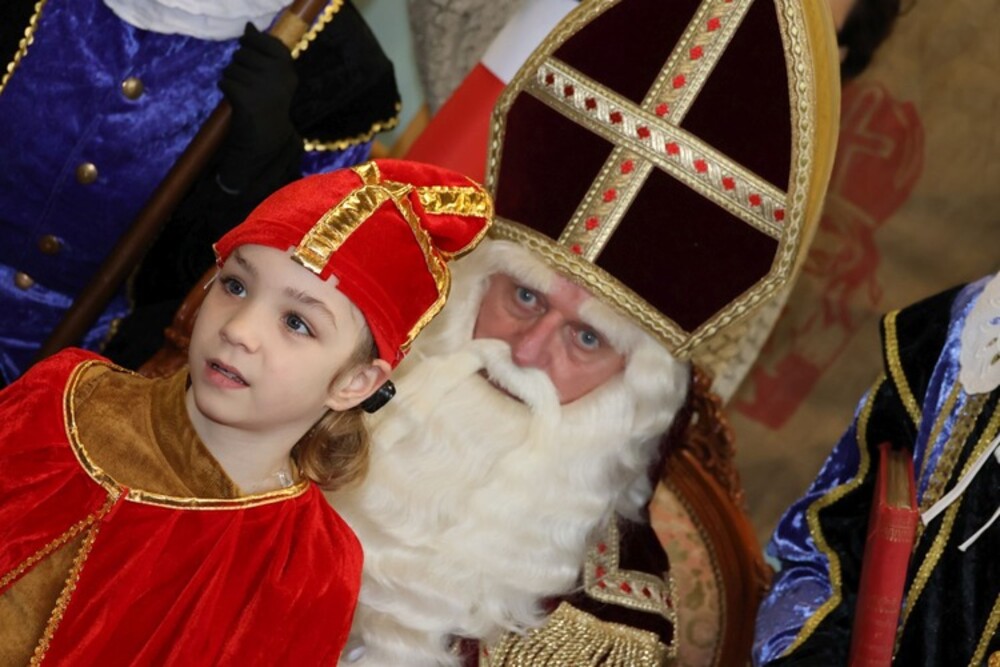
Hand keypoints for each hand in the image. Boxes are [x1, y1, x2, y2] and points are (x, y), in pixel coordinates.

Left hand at [217, 22, 299, 192]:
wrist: (267, 138)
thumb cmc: (268, 103)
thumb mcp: (273, 75)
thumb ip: (262, 48)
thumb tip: (249, 27)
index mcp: (288, 68)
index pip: (263, 41)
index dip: (253, 50)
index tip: (258, 68)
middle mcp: (278, 75)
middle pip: (242, 53)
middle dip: (241, 68)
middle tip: (252, 88)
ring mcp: (262, 87)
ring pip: (231, 67)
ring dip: (233, 80)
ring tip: (246, 96)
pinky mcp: (245, 97)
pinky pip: (225, 81)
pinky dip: (227, 91)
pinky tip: (238, 103)